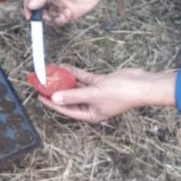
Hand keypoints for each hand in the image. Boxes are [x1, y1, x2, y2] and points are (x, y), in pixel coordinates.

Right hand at [24, 0, 133, 26]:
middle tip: (42, 18)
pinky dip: (62, 19)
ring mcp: (59, 5)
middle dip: (39, 15)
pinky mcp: (68, 12)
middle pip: (38, 9)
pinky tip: (67, 13)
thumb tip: (30, 5)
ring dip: (52, 18)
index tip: (28, 14)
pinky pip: (60, 20)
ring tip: (60, 14)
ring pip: (49, 17)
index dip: (27, 6)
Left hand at [39, 67, 176, 122]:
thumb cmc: (122, 95)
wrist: (141, 85)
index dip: (51, 103)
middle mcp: (90, 105)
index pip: (65, 109)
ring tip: (50, 73)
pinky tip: (64, 67)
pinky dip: (75, 73)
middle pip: (68, 98)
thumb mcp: (93, 95)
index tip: (39, 96)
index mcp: (89, 114)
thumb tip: (55, 98)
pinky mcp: (100, 83)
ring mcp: (95, 94)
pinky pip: (83, 78)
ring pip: (75, 87)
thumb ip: (73, 95)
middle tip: (43, 83)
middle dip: (56, 90)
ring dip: (64, 80)